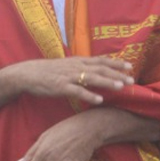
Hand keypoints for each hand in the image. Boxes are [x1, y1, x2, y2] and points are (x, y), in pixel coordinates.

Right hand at [13, 56, 133, 105]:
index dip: (115, 63)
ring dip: (107, 82)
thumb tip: (94, 72)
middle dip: (117, 74)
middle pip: (100, 69)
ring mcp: (69, 76)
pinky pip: (77, 91)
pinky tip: (99, 99)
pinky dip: (89, 95)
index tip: (129, 66)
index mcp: (78, 61)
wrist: (28, 74)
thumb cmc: (47, 72)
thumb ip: (80, 68)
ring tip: (120, 87)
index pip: (101, 61)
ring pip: (92, 78)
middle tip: (131, 79)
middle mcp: (76, 67)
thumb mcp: (66, 66)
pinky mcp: (61, 87)